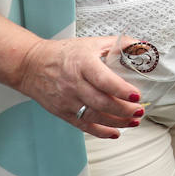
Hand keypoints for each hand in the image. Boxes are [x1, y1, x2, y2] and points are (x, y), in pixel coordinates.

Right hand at [17, 37, 143, 138]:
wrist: (31, 65)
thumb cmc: (64, 53)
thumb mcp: (92, 43)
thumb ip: (119, 44)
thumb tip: (142, 46)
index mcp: (83, 64)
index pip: (104, 80)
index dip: (122, 90)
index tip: (137, 95)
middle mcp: (74, 84)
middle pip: (101, 102)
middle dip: (124, 110)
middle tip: (140, 110)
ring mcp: (67, 100)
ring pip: (95, 116)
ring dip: (117, 122)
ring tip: (134, 121)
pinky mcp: (62, 112)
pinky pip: (83, 125)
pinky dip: (101, 131)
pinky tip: (115, 132)